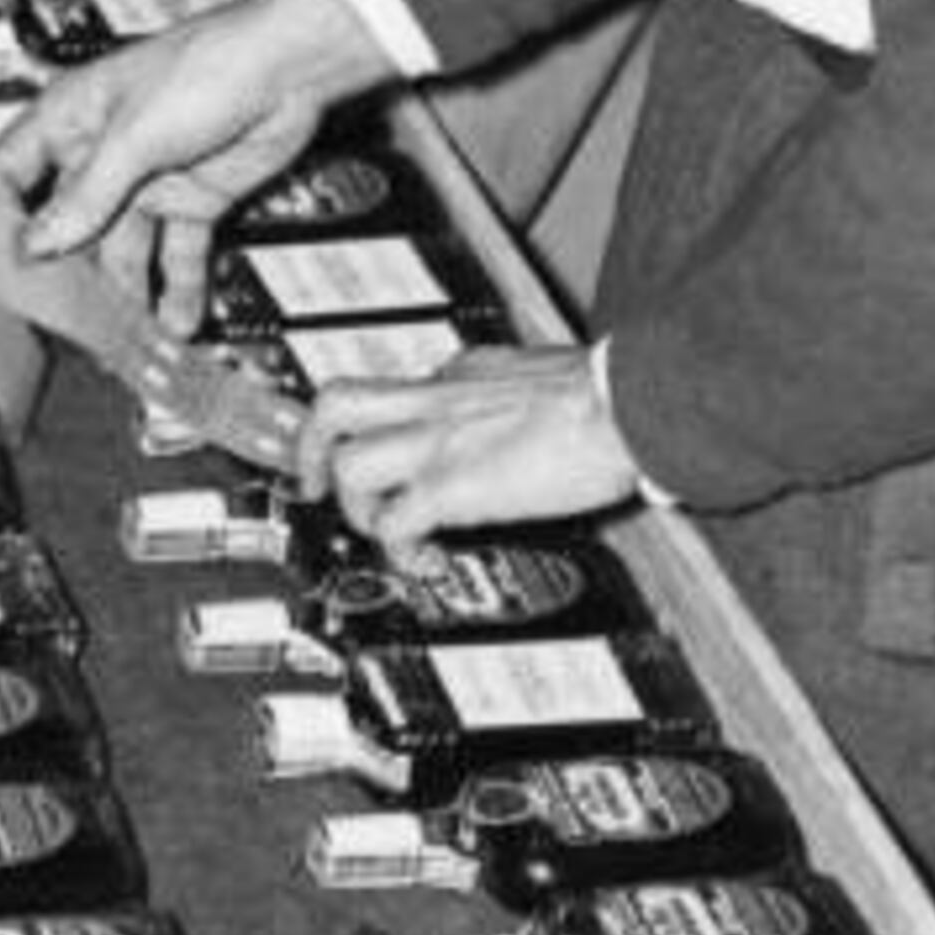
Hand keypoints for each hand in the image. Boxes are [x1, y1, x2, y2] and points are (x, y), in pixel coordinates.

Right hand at [0, 0, 389, 337]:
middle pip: (67, 225)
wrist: (290, 65)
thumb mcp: (134, 134)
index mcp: (72, 119)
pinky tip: (175, 321)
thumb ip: (87, 194)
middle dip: (66, 273)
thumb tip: (38, 240)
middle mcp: (103, 154)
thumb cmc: (210, 64)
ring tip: (123, 337)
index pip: (9, 173)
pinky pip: (177, 256)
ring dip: (125, 294)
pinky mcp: (193, 200)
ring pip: (122, 250)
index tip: (0, 267)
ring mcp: (149, 180)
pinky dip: (178, 290)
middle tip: (63, 322)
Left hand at [292, 346, 639, 549]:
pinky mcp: (451, 485)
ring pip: (346, 463)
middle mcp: (437, 398)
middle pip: (336, 404)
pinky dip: (398, 550)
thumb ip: (519, 392)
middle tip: (312, 481)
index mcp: (463, 370)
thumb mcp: (547, 375)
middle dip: (309, 447)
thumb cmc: (608, 393)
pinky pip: (394, 522)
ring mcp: (438, 441)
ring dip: (355, 508)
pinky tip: (424, 563)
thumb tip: (527, 413)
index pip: (400, 389)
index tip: (401, 450)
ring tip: (380, 532)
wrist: (625, 403)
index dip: (391, 426)